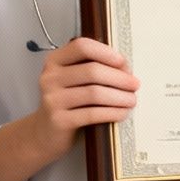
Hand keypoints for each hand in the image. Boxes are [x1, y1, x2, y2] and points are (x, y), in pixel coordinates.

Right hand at [30, 36, 139, 151]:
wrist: (44, 133)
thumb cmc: (67, 103)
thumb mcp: (72, 81)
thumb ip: (91, 68)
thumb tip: (125, 69)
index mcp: (54, 61)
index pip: (82, 46)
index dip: (105, 52)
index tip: (123, 63)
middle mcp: (50, 77)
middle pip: (92, 71)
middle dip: (119, 78)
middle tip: (135, 85)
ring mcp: (52, 99)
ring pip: (94, 93)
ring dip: (119, 97)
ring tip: (132, 100)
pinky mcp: (59, 120)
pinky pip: (92, 114)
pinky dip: (112, 113)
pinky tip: (122, 113)